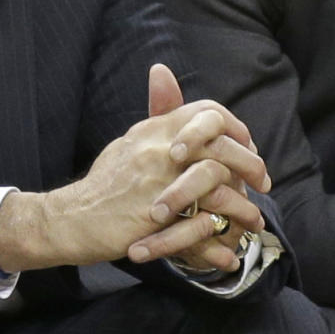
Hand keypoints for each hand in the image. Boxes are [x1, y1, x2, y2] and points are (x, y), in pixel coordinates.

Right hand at [0, 64, 268, 272]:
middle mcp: (159, 151)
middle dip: (251, 167)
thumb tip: (166, 78)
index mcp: (155, 129)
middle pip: (222, 148)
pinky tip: (229, 255)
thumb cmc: (104, 185)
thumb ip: (157, 117)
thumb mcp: (130, 142)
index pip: (209, 113)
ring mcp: (159, 184)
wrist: (71, 218)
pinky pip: (201, 228)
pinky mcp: (155, 218)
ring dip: (243, 210)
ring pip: (220, 190)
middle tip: (263, 184)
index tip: (249, 146)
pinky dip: (219, 245)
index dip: (236, 129)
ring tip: (254, 223)